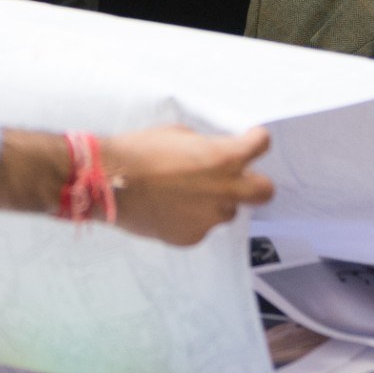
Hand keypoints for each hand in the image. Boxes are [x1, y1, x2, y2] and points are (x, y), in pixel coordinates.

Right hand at [100, 125, 273, 245]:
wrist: (109, 183)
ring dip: (215, 202)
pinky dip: (190, 218)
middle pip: (264, 192)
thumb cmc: (140, 151)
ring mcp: (209, 218)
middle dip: (256, 184)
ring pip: (227, 211)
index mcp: (224, 158)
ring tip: (183, 194)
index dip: (255, 140)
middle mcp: (225, 191)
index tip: (249, 140)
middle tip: (237, 178)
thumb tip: (212, 155)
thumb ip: (206, 147)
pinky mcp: (191, 237)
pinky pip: (201, 227)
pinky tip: (167, 209)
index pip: (261, 144)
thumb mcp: (179, 135)